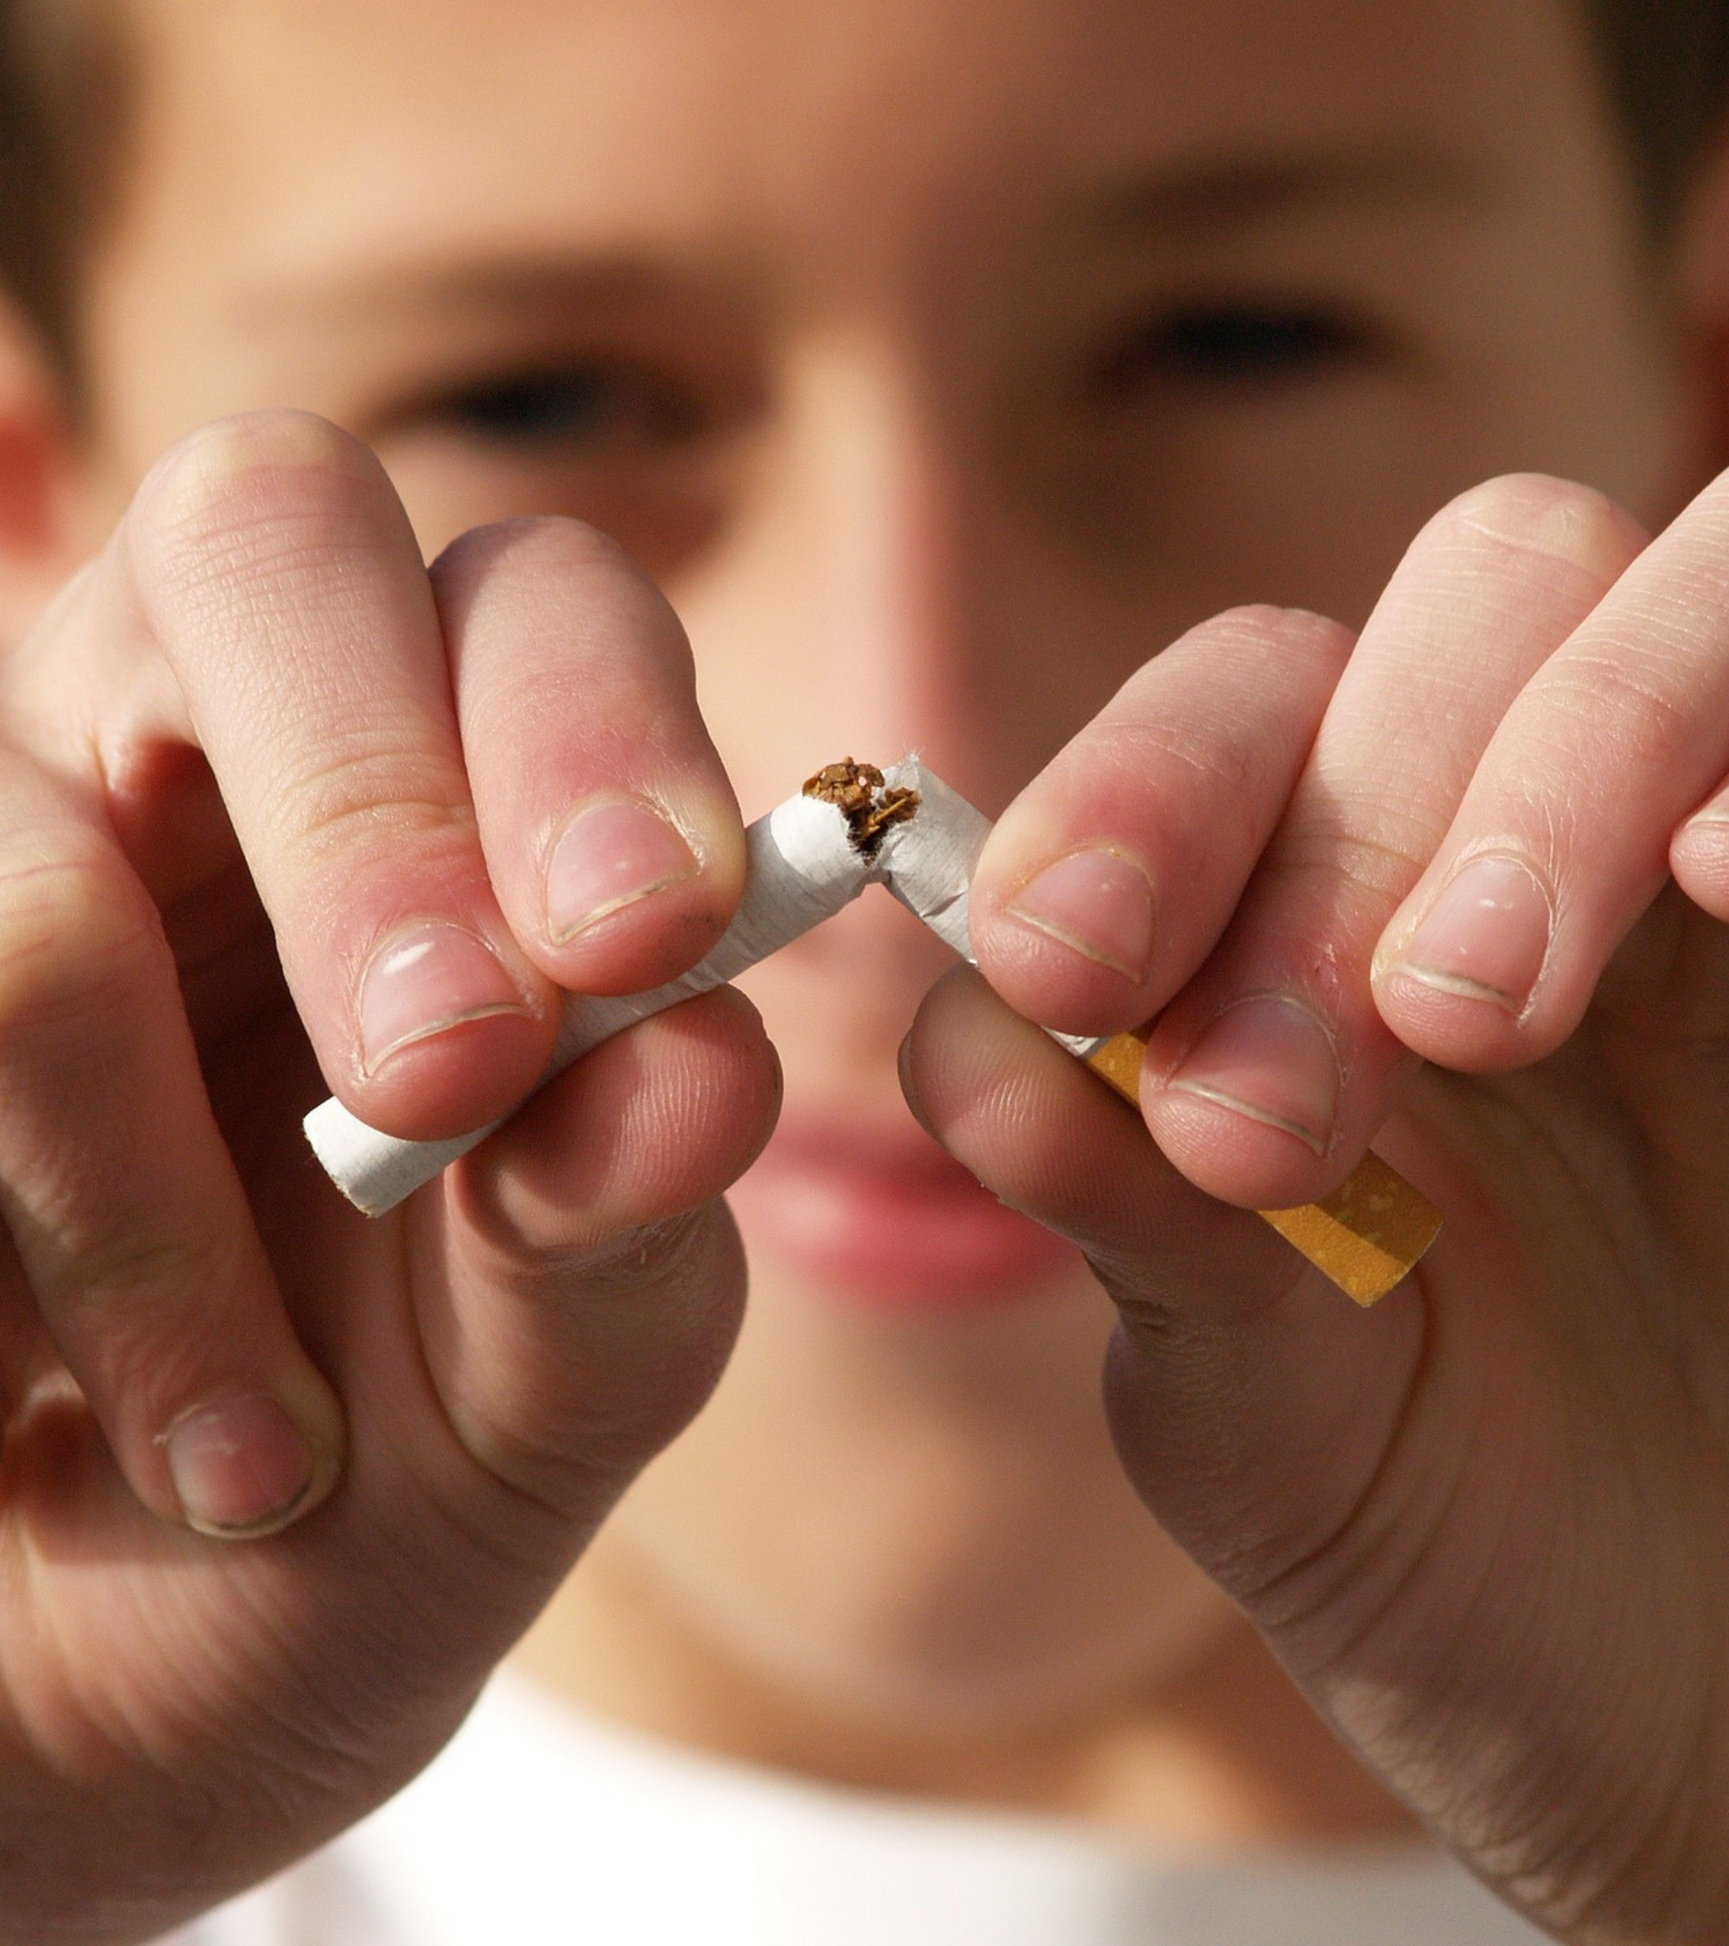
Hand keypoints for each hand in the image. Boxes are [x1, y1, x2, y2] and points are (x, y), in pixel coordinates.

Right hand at [0, 414, 773, 1943]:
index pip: (534, 605)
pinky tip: (52, 1425)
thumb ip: (625, 1230)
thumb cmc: (375, 1492)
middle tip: (440, 1076)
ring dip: (152, 1191)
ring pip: (37, 863)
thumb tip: (703, 1068)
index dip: (590, 727)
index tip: (643, 940)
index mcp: (462, 815)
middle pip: (263, 531)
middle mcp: (210, 752)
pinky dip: (19, 1261)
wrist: (104, 1691)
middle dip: (374, 807)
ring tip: (253, 1461)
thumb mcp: (544, 1390)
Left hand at [905, 434, 1728, 1942]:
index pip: (1260, 705)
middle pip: (1502, 577)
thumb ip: (1135, 1218)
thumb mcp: (1278, 1425)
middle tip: (1316, 1080)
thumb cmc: (1518, 1602)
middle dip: (1371, 799)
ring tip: (1492, 1003)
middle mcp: (1598, 856)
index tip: (1061, 961)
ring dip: (1592, 734)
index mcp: (1372, 942)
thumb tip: (970, 1042)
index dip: (1144, 789)